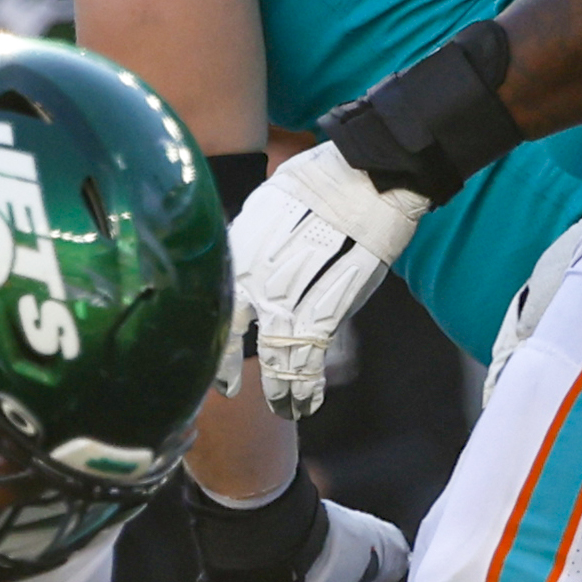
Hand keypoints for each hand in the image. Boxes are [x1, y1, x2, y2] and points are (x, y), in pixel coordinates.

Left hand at [229, 147, 431, 416]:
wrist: (369, 173)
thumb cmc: (324, 182)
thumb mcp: (271, 204)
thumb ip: (256, 239)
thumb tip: (246, 265)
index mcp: (242, 246)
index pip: (217, 300)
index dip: (215, 336)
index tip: (211, 354)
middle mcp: (259, 272)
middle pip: (240, 331)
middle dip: (233, 365)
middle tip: (233, 391)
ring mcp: (294, 290)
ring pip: (278, 349)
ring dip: (281, 384)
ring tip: (284, 408)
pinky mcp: (331, 303)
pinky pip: (312, 352)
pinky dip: (309, 381)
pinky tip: (308, 401)